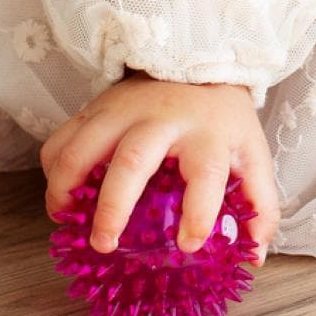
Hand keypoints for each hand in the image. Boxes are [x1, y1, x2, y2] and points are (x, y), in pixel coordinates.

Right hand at [39, 70, 282, 260]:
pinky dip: (54, 168)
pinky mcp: (98, 105)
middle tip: (104, 243)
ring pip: (85, 145)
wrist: (201, 60)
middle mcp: (165, 118)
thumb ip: (261, 204)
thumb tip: (254, 255)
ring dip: (67, 187)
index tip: (188, 244)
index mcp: (209, 133)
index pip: (207, 172)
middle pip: (134, 159)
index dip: (200, 210)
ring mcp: (126, 108)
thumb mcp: (252, 154)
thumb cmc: (223, 120)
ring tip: (66, 220)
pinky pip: (63, 137)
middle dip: (114, 206)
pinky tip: (62, 193)